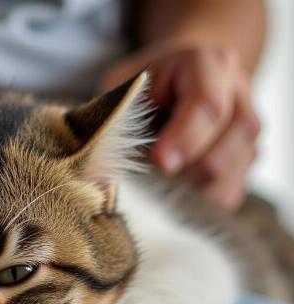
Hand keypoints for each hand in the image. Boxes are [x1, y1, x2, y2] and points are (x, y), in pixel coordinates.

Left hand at [99, 43, 259, 209]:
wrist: (171, 86)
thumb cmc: (139, 90)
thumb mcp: (118, 89)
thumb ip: (112, 118)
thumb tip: (94, 174)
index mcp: (207, 64)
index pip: (209, 104)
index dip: (186, 138)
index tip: (160, 162)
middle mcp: (237, 91)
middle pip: (229, 142)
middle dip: (189, 169)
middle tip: (155, 177)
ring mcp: (247, 126)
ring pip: (234, 170)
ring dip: (196, 188)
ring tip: (162, 186)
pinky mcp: (245, 159)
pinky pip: (233, 190)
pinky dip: (203, 201)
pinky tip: (176, 196)